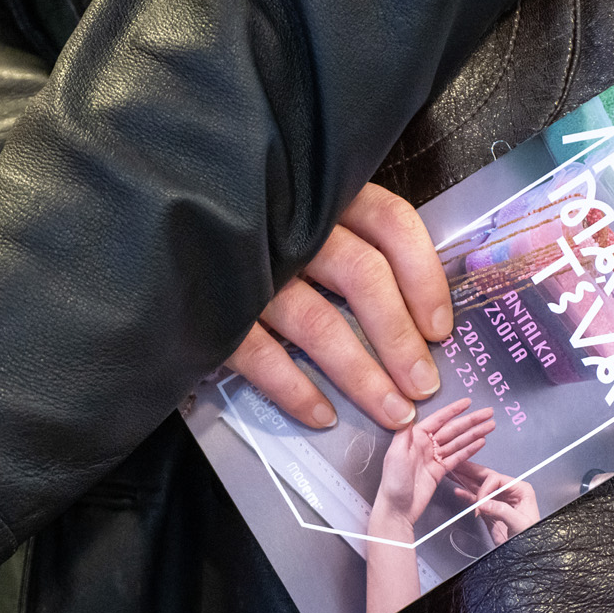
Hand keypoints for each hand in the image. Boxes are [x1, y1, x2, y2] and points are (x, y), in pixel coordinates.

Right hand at [226, 183, 452, 429]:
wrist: (173, 228)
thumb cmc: (260, 233)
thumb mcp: (311, 219)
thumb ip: (359, 246)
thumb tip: (420, 317)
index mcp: (326, 198)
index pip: (391, 224)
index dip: (424, 277)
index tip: (440, 329)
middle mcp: (293, 226)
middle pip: (363, 277)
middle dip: (399, 339)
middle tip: (422, 386)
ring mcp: (253, 266)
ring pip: (319, 323)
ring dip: (361, 376)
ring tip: (391, 412)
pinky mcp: (217, 307)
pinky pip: (262, 355)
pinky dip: (295, 390)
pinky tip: (322, 415)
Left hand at [369, 397, 494, 535]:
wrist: (397, 508)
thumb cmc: (393, 483)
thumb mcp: (395, 454)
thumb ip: (405, 434)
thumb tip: (412, 413)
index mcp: (414, 438)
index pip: (437, 419)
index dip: (453, 410)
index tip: (467, 402)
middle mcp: (425, 446)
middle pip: (452, 429)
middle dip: (471, 421)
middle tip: (487, 413)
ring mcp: (433, 458)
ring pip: (458, 442)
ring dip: (474, 434)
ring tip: (489, 426)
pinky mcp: (439, 471)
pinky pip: (457, 457)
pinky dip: (469, 450)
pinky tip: (480, 443)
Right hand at [447, 462, 540, 542]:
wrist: (527, 553)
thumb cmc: (531, 537)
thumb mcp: (520, 523)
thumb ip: (502, 511)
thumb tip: (484, 503)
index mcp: (520, 490)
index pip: (497, 479)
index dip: (485, 489)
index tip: (480, 503)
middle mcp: (509, 493)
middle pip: (486, 478)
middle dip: (470, 471)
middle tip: (457, 465)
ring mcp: (498, 501)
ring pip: (479, 487)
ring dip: (465, 480)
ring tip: (453, 472)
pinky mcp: (490, 511)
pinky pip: (476, 500)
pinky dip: (467, 495)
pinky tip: (458, 491)